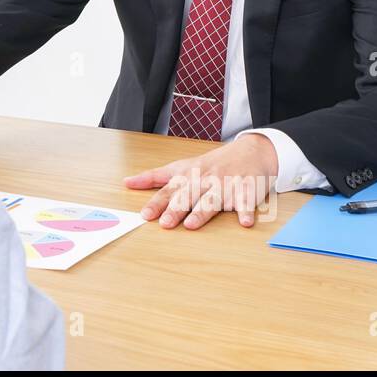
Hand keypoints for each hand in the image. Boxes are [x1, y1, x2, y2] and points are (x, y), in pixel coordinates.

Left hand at [123, 133, 278, 229]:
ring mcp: (226, 185)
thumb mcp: (181, 167)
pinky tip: (245, 222)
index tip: (145, 215)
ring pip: (212, 199)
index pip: (169, 190)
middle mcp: (204, 180)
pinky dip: (246, 211)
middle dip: (176, 209)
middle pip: (188, 196)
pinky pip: (246, 201)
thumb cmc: (211, 165)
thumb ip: (154, 177)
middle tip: (165, 223)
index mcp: (188, 176)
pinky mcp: (246, 190)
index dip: (156, 203)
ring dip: (202, 212)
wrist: (250, 152)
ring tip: (192, 224)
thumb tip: (127, 182)